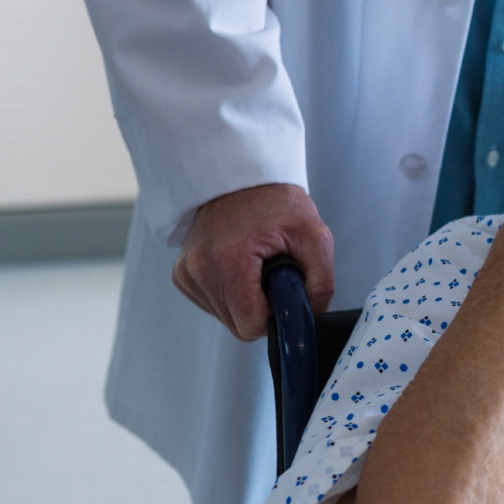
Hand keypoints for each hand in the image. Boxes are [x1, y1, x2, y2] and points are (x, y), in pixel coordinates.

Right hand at [172, 183, 334, 341]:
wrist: (243, 179)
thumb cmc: (276, 202)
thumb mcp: (315, 236)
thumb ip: (321, 283)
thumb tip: (312, 315)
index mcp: (228, 260)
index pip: (249, 325)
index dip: (274, 315)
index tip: (282, 291)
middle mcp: (199, 268)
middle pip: (237, 324)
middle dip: (261, 307)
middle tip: (272, 274)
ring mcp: (186, 271)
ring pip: (224, 317)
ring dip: (245, 301)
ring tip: (255, 266)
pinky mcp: (182, 274)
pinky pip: (212, 304)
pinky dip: (230, 294)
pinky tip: (240, 268)